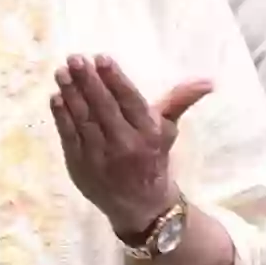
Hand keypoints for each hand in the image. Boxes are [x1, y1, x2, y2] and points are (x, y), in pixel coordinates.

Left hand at [48, 55, 211, 234]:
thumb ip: (180, 100)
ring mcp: (100, 157)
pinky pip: (69, 137)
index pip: (130, 101)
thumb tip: (208, 81)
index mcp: (148, 134)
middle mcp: (125, 145)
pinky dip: (61, 116)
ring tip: (62, 72)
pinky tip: (56, 96)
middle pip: (104, 108)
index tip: (101, 57)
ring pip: (84, 120)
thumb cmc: (153, 158)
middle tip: (76, 58)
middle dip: (88, 82)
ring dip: (71, 94)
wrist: (141, 206)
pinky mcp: (80, 166)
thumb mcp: (168, 130)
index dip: (115, 79)